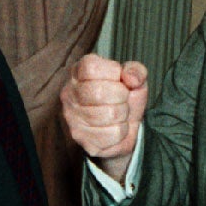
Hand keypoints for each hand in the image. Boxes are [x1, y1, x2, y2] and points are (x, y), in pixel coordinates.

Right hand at [60, 54, 148, 180]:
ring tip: (118, 113)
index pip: (91, 67)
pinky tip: (114, 127)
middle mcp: (69, 93)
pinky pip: (112, 134)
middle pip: (98, 92)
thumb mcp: (134, 78)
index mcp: (79, 72)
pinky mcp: (81, 138)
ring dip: (123, 115)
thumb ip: (136, 71)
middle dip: (121, 96)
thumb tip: (131, 79)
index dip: (113, 73)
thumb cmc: (124, 98)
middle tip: (122, 99)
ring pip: (109, 114)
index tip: (118, 80)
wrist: (122, 128)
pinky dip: (122, 132)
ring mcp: (72, 117)